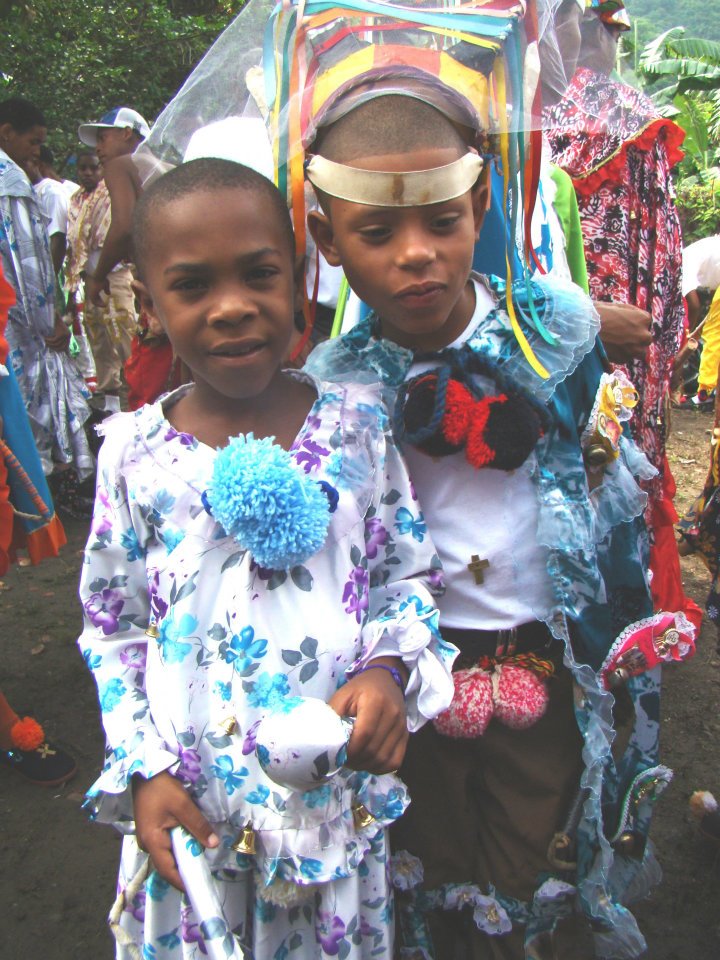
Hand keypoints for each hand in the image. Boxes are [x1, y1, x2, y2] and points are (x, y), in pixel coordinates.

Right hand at [44, 314, 70, 351]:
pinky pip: (54, 340)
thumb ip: (59, 341)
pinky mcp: (61, 333)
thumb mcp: (57, 332)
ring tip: (44, 341)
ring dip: (50, 344)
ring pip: (57, 344)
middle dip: (53, 348)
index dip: (58, 350)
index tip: (52, 350)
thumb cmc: (54, 323)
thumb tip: (66, 353)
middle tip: (46, 345)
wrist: (53, 315)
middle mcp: (68, 336)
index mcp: (68, 336)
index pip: (65, 348)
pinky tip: (44, 338)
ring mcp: (65, 335)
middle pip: (61, 347)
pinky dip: (49, 340)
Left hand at [85, 272, 109, 305]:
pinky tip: (105, 305)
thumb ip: (106, 289)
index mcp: (90, 286)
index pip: (93, 294)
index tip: (103, 301)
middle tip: (104, 304)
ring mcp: (89, 292)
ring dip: (99, 304)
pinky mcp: (91, 294)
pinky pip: (94, 302)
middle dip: (99, 301)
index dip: (98, 298)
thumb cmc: (102, 278)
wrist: (98, 274)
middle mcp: (88, 290)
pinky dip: (99, 304)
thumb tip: (108, 294)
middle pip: (93, 298)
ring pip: (94, 301)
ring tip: (105, 305)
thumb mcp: (105, 284)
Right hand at [132, 771, 218, 891]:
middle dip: (183, 872)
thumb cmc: (161, 787)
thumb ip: (198, 826)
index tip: (198, 889)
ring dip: (181, 859)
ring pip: (166, 854)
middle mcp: (147, 843)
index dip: (182, 882)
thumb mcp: (183, 805)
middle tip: (203, 877)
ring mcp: (148, 836)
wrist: (143, 770)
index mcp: (152, 841)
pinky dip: (177, 847)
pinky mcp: (151, 828)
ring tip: (200, 863)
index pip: (168, 870)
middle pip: (167, 865)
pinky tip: (190, 844)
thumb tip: (213, 845)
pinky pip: (165, 844)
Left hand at [328, 660, 407, 773]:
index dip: (350, 749)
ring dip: (366, 765)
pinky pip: (395, 761)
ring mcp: (402, 726)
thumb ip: (333, 717)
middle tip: (343, 759)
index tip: (338, 753)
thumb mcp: (342, 696)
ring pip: (383, 759)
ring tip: (353, 760)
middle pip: (374, 750)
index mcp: (375, 701)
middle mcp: (392, 714)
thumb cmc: (360, 688)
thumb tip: (324, 742)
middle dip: (355, 760)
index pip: (364, 734)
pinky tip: (368, 762)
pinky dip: (380, 768)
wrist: (384, 679)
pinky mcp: (406, 735)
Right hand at [595, 301, 651, 363]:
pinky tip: (609, 348)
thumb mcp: (617, 307)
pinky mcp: (624, 360)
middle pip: (644, 338)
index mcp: (644, 318)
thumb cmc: (598, 314)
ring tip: (615, 343)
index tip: (623, 323)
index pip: (645, 321)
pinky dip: (620, 354)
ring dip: (630, 348)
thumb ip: (629, 313)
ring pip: (638, 351)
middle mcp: (644, 335)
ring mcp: (635, 350)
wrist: (582, 330)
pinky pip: (626, 358)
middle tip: (619, 334)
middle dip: (635, 337)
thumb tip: (633, 319)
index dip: (634, 323)